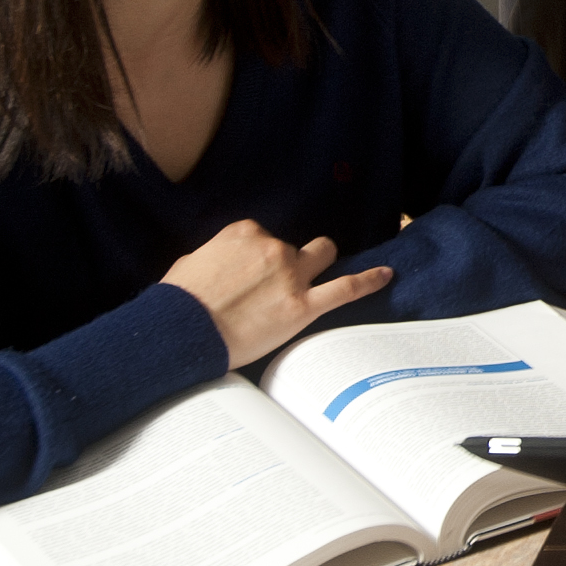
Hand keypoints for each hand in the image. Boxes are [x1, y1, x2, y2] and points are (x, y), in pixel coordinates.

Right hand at [164, 222, 391, 369]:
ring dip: (320, 265)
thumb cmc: (179, 304)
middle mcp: (272, 247)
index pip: (263, 237)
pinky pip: (346, 287)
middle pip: (294, 248)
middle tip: (273, 288)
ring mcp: (291, 275)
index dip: (259, 258)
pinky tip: (386, 275)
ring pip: (323, 256)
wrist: (182, 333)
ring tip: (312, 281)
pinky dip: (369, 280)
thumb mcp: (189, 266)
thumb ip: (215, 258)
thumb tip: (220, 266)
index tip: (250, 276)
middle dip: (288, 263)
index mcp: (243, 233)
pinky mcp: (303, 306)